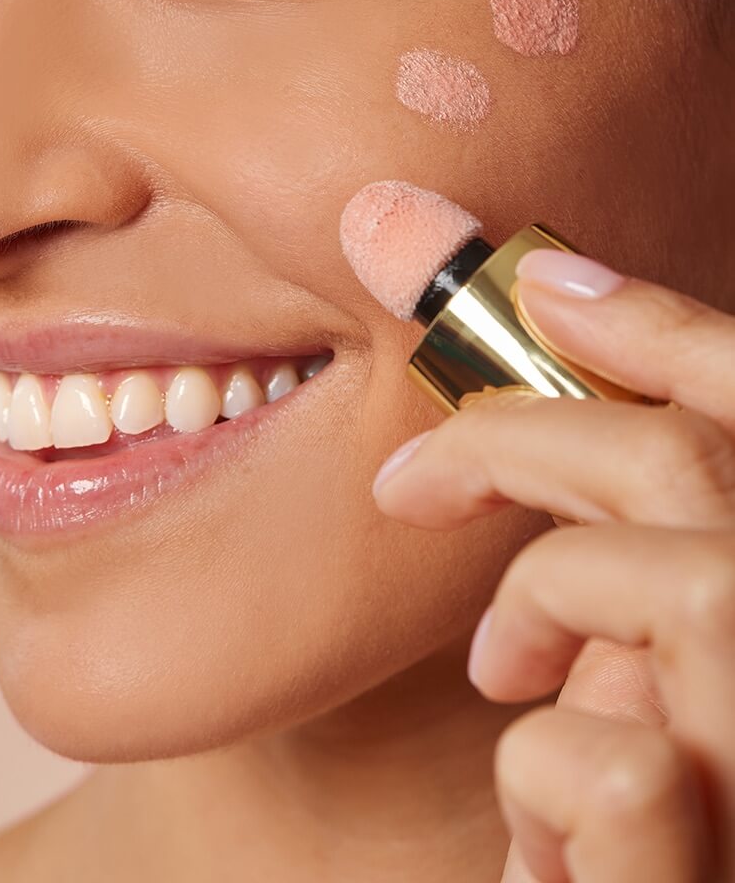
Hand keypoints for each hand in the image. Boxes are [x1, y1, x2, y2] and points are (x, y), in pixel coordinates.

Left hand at [372, 250, 734, 882]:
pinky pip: (625, 772)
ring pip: (687, 589)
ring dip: (546, 607)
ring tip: (501, 673)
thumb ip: (628, 540)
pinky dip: (543, 776)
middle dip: (521, 437)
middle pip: (699, 468)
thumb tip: (542, 322)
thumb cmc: (635, 829)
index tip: (544, 280)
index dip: (663, 327)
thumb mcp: (640, 668)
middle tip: (408, 481)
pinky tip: (545, 840)